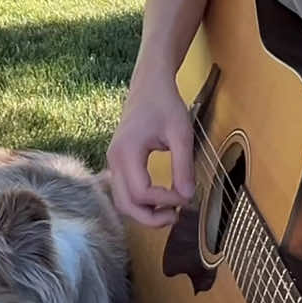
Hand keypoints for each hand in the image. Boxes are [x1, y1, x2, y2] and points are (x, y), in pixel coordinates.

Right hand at [106, 74, 195, 225]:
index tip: (187, 196)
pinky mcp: (118, 162)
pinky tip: (161, 200)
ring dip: (144, 213)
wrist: (149, 85)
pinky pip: (123, 191)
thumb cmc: (165, 104)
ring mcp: (113, 161)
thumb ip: (183, 165)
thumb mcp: (181, 133)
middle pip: (125, 204)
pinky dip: (140, 202)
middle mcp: (114, 159)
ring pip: (122, 201)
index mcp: (127, 152)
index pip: (142, 192)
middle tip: (177, 216)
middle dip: (150, 217)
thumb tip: (188, 197)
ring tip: (171, 210)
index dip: (165, 200)